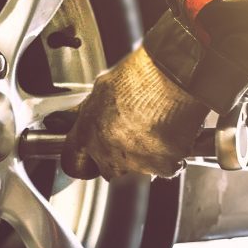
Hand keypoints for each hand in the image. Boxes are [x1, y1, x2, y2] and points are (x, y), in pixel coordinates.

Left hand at [61, 47, 209, 179]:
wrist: (173, 76)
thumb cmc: (141, 76)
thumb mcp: (103, 87)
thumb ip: (91, 110)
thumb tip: (86, 114)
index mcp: (88, 134)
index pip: (74, 162)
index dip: (83, 158)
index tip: (89, 157)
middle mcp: (109, 155)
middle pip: (110, 170)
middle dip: (120, 157)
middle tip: (134, 135)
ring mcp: (137, 164)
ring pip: (139, 171)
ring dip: (146, 157)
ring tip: (157, 130)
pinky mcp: (164, 168)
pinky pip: (167, 168)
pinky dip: (171, 156)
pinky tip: (173, 134)